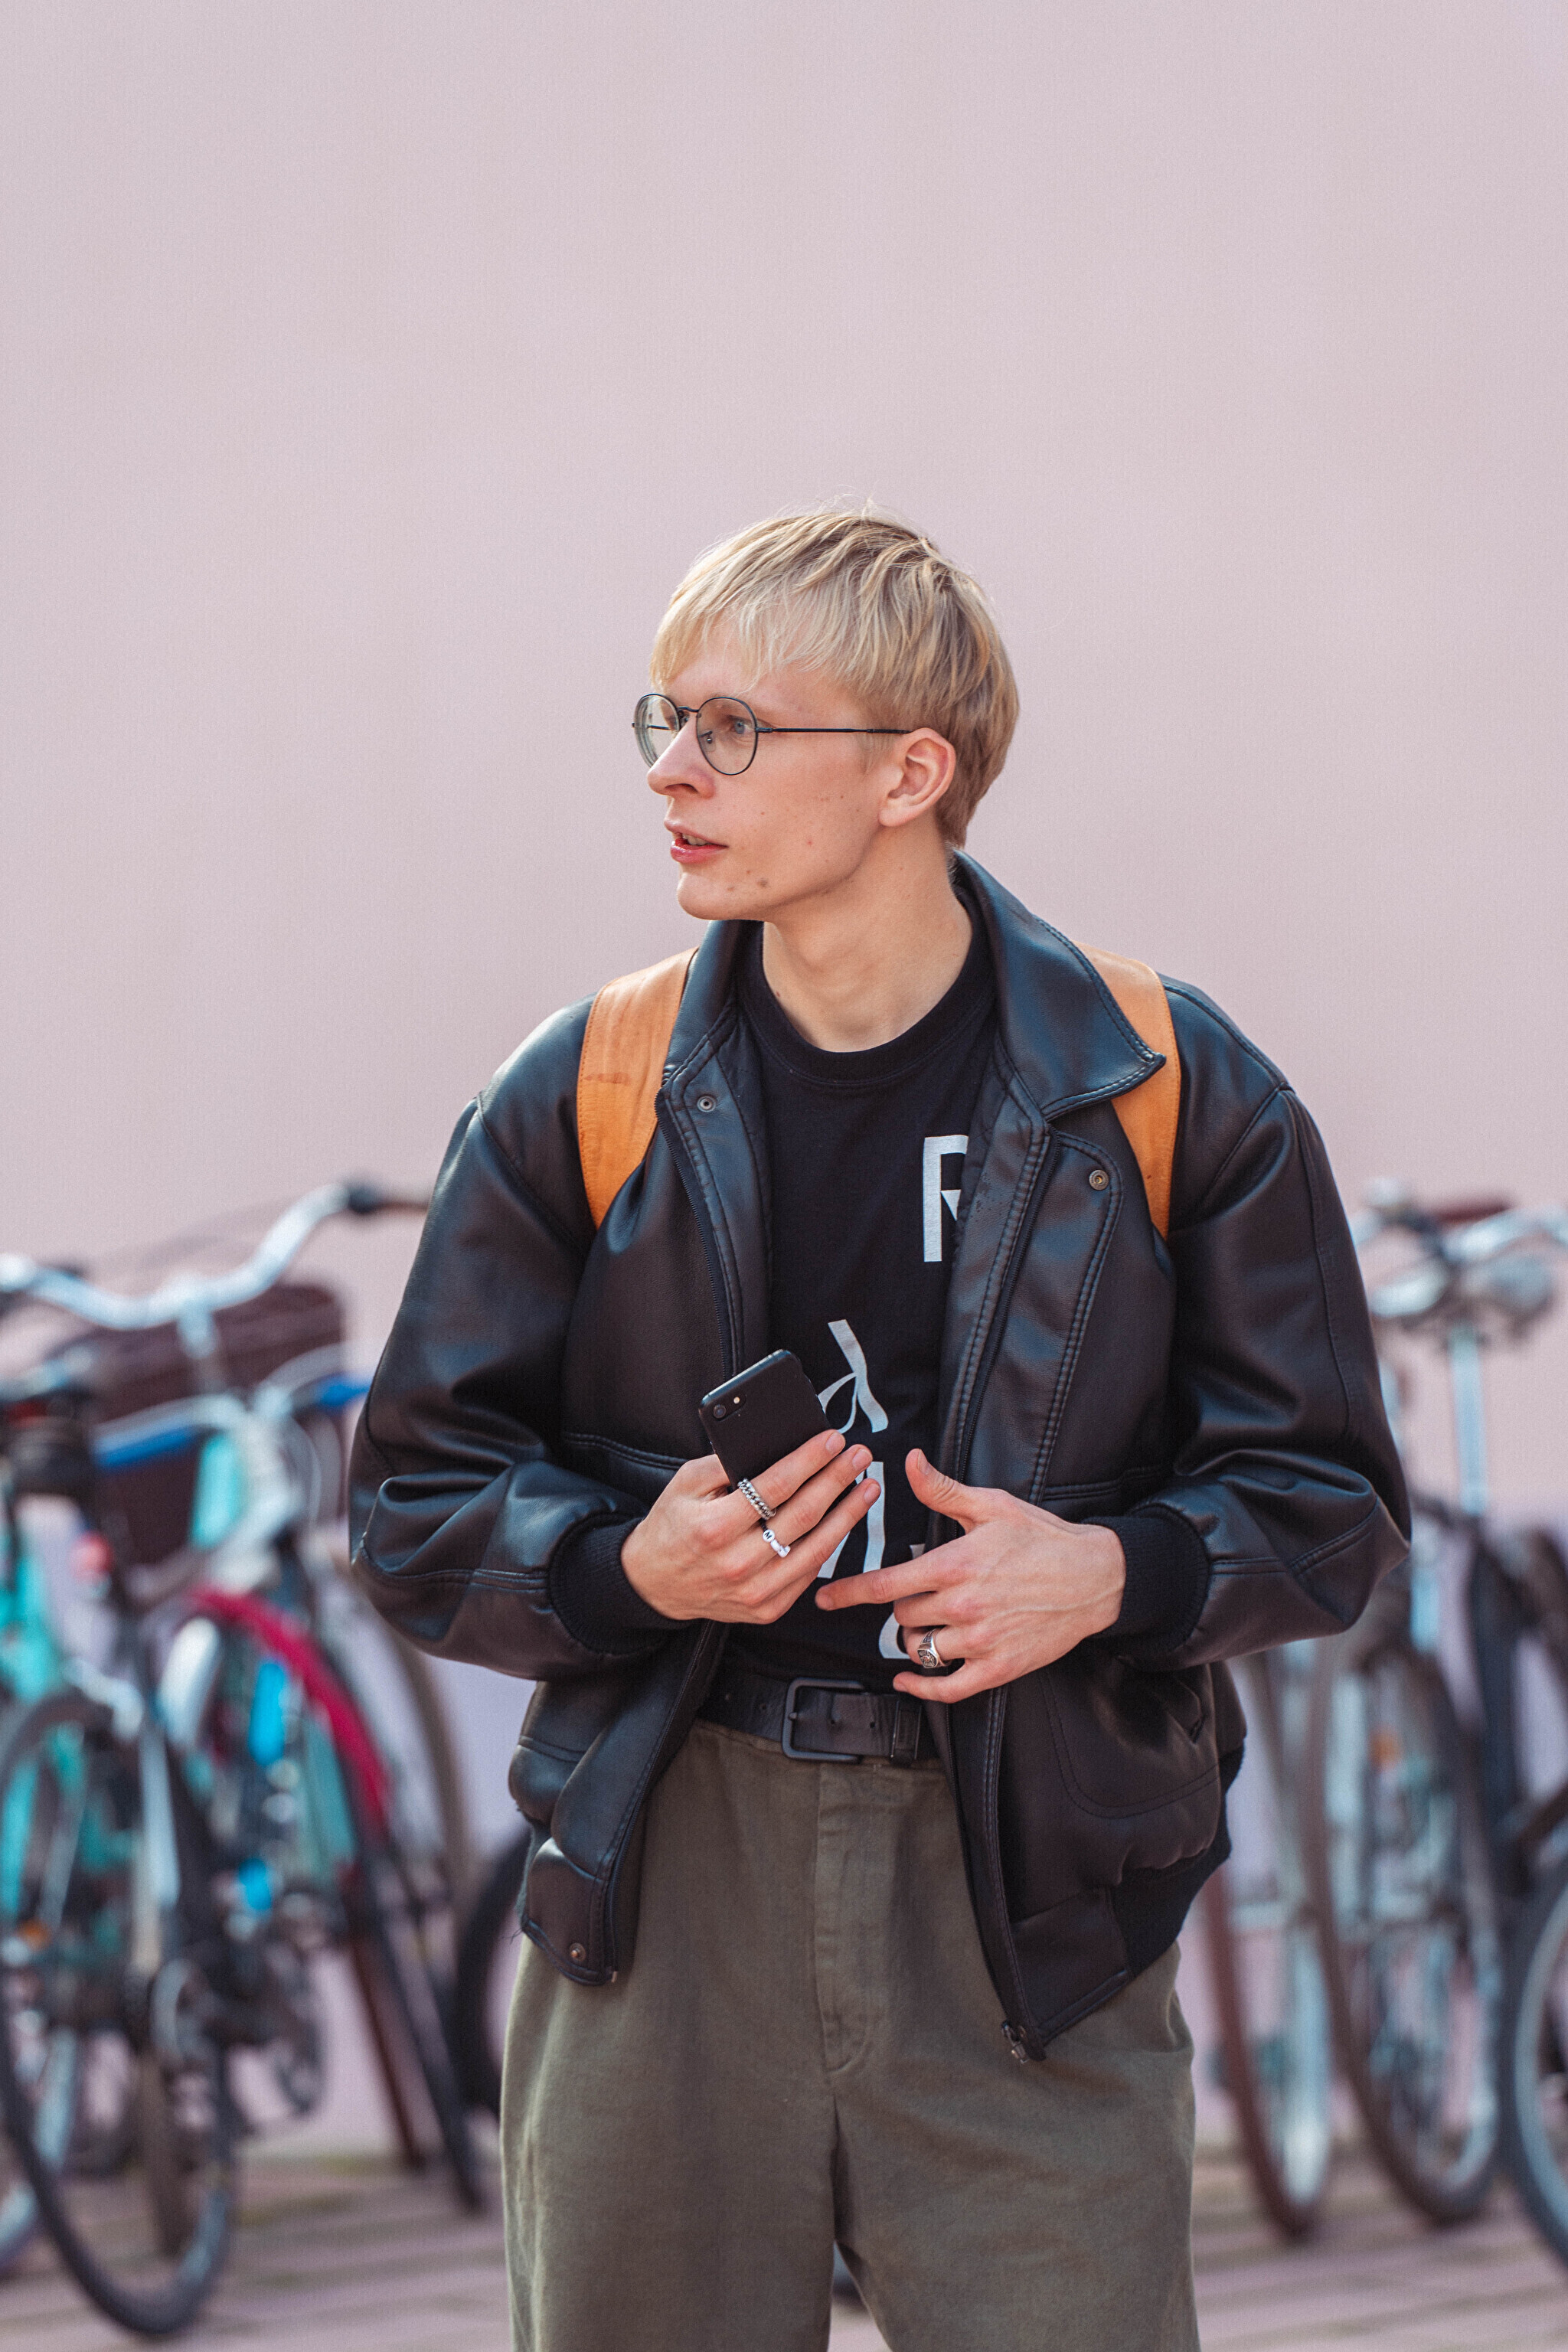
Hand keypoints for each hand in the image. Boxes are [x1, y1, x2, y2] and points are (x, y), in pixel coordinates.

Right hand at [622, 1431, 878, 1622]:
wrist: (654, 1584)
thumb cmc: (672, 1527)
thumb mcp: (684, 1484)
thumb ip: (723, 1464)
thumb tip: (771, 1443)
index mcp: (715, 1527)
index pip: (776, 1486)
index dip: (810, 1460)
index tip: (833, 1440)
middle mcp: (738, 1562)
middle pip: (803, 1514)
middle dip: (838, 1479)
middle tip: (860, 1455)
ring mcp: (756, 1590)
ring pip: (816, 1547)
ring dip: (848, 1514)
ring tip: (867, 1487)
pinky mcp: (768, 1608)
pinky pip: (809, 1572)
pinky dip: (830, 1544)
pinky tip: (843, 1520)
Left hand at [815, 1448, 1124, 1702]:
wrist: (1093, 1578)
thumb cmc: (1042, 1539)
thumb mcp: (991, 1506)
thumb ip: (942, 1490)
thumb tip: (909, 1462)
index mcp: (954, 1565)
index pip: (884, 1585)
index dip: (847, 1593)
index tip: (824, 1599)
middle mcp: (962, 1607)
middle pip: (901, 1616)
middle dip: (903, 1605)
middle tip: (922, 1594)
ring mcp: (979, 1642)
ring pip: (918, 1649)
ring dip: (916, 1638)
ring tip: (933, 1622)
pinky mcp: (997, 1668)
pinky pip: (946, 1688)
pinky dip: (920, 1687)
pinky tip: (907, 1679)